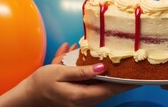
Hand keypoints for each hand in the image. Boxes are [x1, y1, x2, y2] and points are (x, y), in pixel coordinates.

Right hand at [0, 43, 137, 106]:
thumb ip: (82, 71)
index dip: (125, 83)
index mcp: (81, 95)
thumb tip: (103, 67)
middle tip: (137, 70)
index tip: (139, 76)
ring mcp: (82, 100)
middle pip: (109, 90)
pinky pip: (95, 87)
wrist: (28, 96)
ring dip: (114, 79)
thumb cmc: (42, 83)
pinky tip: (104, 66)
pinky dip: (102, 78)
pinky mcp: (79, 96)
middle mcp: (85, 101)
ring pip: (103, 88)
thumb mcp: (60, 73)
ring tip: (127, 68)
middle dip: (123, 81)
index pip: (110, 89)